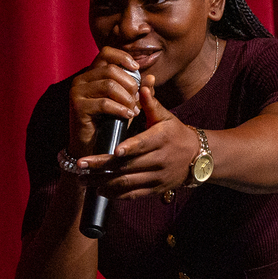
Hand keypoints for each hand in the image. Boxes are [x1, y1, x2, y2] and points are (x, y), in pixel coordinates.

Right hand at [68, 47, 140, 157]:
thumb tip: (151, 77)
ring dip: (126, 97)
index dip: (123, 57)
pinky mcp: (78, 107)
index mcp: (91, 73)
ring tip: (133, 109)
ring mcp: (77, 92)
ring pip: (108, 85)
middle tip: (137, 98)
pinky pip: (104, 103)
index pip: (106, 52)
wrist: (92, 146)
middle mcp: (81, 79)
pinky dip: (120, 109)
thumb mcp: (126, 103)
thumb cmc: (110, 122)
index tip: (137, 69)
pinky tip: (128, 115)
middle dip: (129, 84)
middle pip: (111, 69)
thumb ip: (139, 90)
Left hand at [79, 76, 198, 197]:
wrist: (196, 158)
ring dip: (103, 182)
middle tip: (81, 165)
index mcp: (161, 139)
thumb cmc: (175, 133)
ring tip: (82, 179)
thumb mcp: (166, 117)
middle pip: (128, 165)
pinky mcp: (154, 189)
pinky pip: (133, 194)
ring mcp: (157, 177)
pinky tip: (99, 190)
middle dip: (102, 166)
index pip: (144, 144)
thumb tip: (143, 84)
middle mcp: (159, 160)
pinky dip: (115, 194)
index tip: (114, 150)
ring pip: (127, 183)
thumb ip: (151, 103)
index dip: (130, 148)